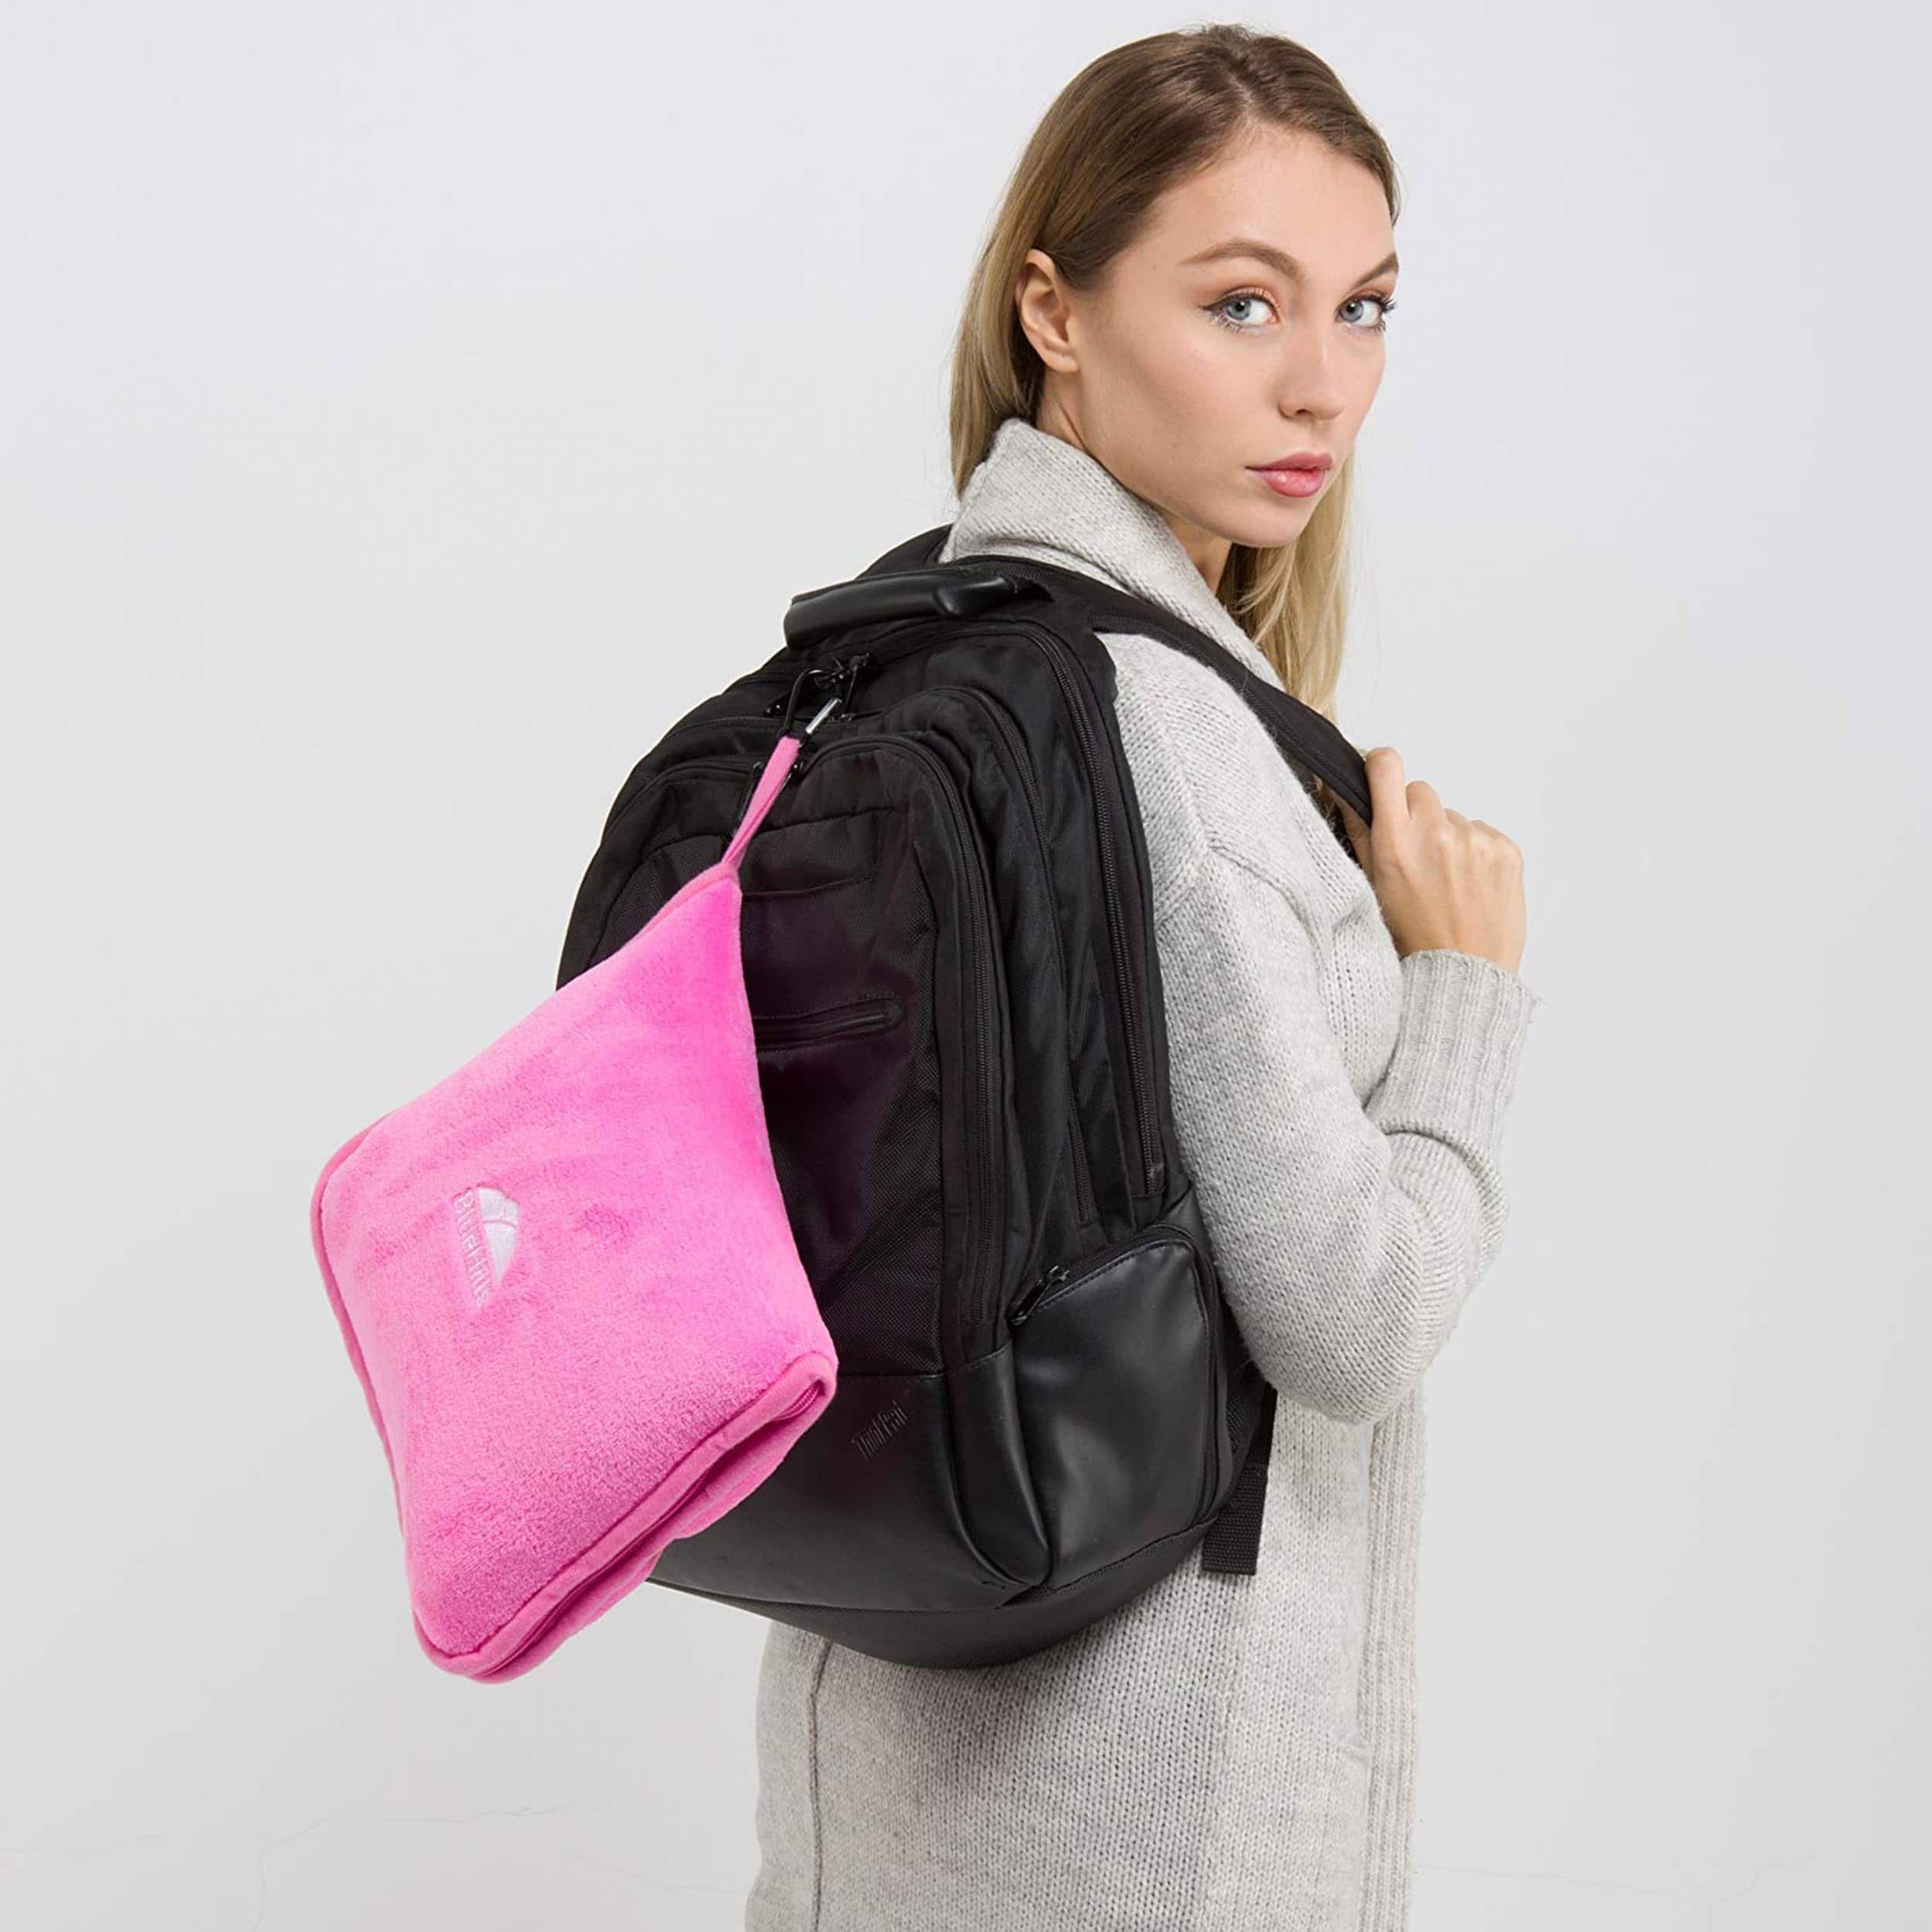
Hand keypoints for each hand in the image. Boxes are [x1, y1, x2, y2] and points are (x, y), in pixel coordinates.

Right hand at [1333, 747, 1527, 974]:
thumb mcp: (1373, 886)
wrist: (1464, 972)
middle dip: (1416, 815)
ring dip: (1449, 839)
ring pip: (1454, 816)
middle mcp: (1436, 834)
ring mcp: (1475, 840)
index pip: (1387, 767)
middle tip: (1418, 856)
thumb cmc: (1413, 937)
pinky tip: (1470, 884)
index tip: (1380, 776)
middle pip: (1422, 791)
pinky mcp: (1505, 850)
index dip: (1381, 766)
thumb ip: (1361, 832)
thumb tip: (1345, 790)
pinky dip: (1477, 853)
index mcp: (1396, 842)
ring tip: (1448, 881)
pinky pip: (1483, 833)